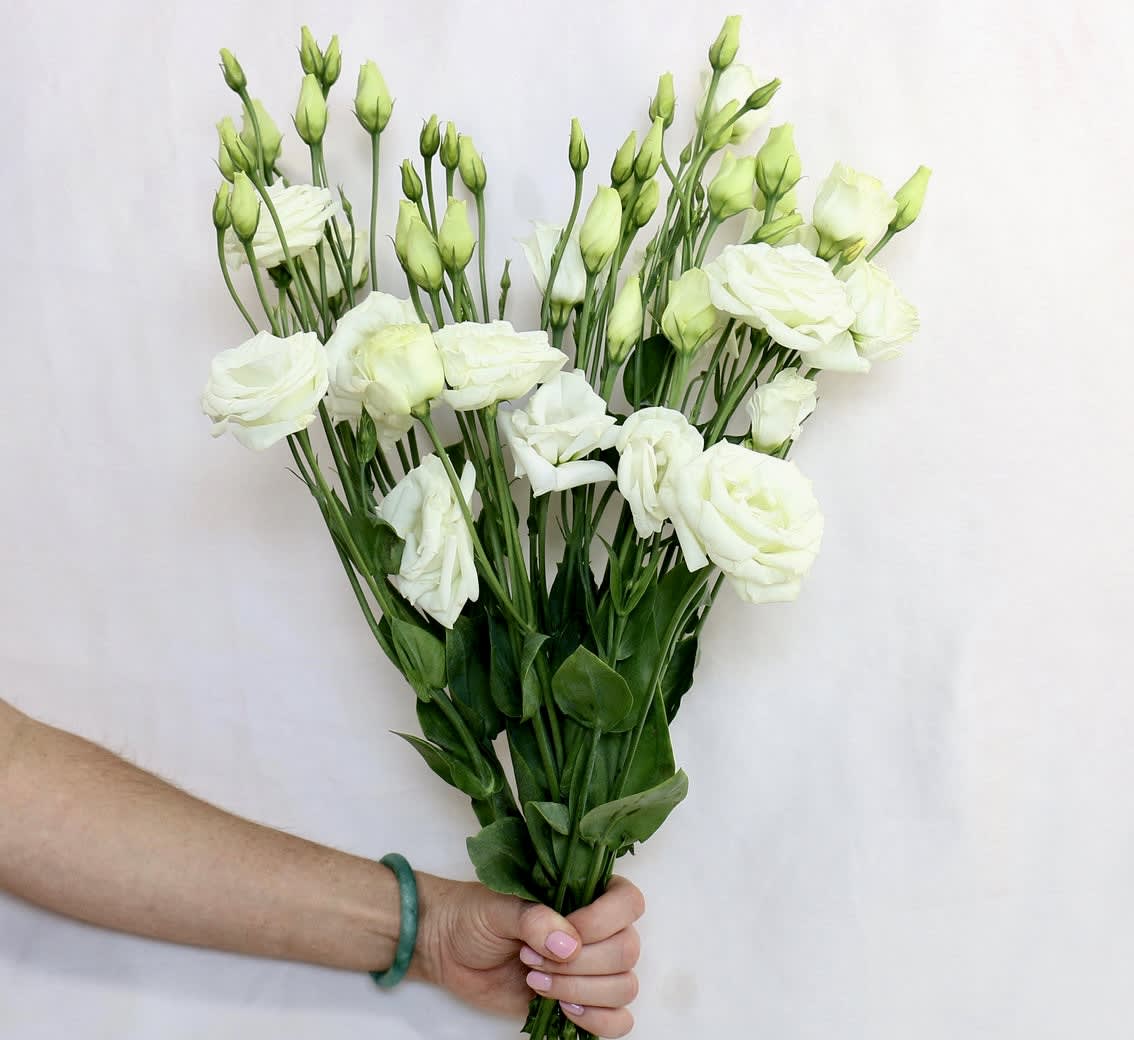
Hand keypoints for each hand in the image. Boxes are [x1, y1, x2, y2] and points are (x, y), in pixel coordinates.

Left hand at [411, 873, 644, 1037]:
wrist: (447, 948)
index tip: (567, 930)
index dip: (603, 921)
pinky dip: (597, 1021)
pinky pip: (618, 1020)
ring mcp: (592, 968)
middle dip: (581, 962)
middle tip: (532, 958)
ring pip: (624, 987)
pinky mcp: (582, 1003)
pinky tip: (563, 1008)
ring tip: (536, 980)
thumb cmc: (473, 915)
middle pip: (627, 951)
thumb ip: (534, 919)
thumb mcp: (498, 906)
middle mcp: (598, 930)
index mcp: (585, 893)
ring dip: (581, 990)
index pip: (628, 903)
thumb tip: (569, 945)